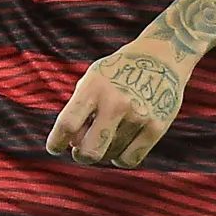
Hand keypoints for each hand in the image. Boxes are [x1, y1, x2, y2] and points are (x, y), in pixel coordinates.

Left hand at [47, 38, 192, 167]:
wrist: (161, 56)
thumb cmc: (117, 73)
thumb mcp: (93, 80)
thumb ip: (79, 110)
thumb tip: (74, 145)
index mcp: (94, 87)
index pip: (68, 123)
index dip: (56, 141)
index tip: (54, 148)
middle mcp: (115, 102)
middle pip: (89, 150)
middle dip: (80, 156)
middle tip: (80, 152)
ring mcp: (138, 115)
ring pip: (110, 155)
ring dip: (104, 150)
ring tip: (109, 134)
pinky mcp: (157, 126)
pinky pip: (129, 160)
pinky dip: (121, 158)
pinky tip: (121, 147)